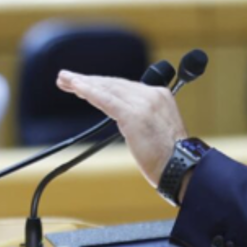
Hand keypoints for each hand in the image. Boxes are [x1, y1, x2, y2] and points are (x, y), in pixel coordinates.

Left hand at [56, 71, 186, 186]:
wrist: (181, 167)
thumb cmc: (171, 158)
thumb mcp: (160, 129)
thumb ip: (143, 118)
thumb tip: (125, 120)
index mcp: (161, 96)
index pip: (126, 86)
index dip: (103, 84)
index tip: (86, 84)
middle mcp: (153, 94)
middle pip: (114, 83)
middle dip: (89, 81)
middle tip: (67, 78)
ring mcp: (144, 103)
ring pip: (107, 88)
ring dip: (83, 83)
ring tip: (64, 80)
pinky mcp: (133, 115)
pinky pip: (105, 99)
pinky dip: (88, 91)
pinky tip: (75, 87)